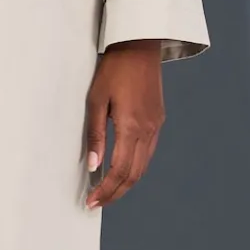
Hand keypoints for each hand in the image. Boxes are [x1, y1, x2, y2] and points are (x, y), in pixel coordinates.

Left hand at [83, 39, 164, 209]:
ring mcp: (156, 126)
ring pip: (143, 166)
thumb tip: (93, 165)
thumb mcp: (96, 99)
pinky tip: (124, 169)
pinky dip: (136, 167)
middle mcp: (148, 130)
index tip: (91, 201)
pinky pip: (149, 152)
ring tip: (108, 191)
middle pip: (134, 175)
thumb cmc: (114, 69)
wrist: (139, 46)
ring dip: (126, 183)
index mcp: (131, 126)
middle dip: (115, 193)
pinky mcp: (158, 119)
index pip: (119, 171)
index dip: (106, 190)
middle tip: (97, 203)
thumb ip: (96, 134)